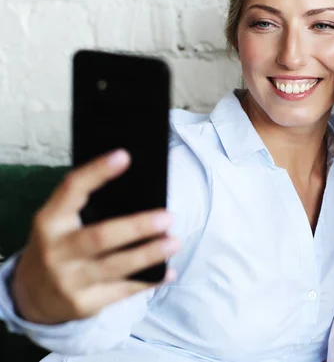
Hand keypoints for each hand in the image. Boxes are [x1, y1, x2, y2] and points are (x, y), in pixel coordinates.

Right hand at [11, 149, 178, 324]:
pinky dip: (149, 280)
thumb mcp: (60, 223)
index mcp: (50, 221)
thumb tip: (141, 191)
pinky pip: (123, 291)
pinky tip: (168, 271)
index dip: (97, 172)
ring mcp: (69, 280)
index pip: (72, 190)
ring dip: (149, 254)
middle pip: (100, 237)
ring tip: (174, 242)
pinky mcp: (84, 304)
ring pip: (116, 266)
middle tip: (167, 217)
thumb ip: (87, 208)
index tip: (124, 156)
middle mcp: (56, 251)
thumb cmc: (59, 246)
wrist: (32, 295)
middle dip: (137, 227)